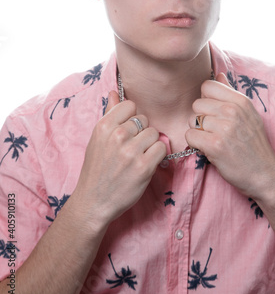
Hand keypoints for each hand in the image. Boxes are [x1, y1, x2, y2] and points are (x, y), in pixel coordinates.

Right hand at [72, 91, 165, 226]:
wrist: (93, 201)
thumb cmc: (96, 169)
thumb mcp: (97, 139)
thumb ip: (108, 114)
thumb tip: (114, 92)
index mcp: (104, 126)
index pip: (130, 105)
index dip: (131, 118)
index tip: (127, 131)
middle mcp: (117, 135)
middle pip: (144, 119)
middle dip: (141, 132)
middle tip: (130, 148)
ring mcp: (131, 151)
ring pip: (154, 133)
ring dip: (150, 144)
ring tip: (138, 157)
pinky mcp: (144, 167)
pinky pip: (162, 148)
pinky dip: (157, 156)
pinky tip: (146, 164)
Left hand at [185, 73, 274, 200]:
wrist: (266, 175)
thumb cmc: (254, 145)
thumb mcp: (248, 114)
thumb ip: (231, 93)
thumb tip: (218, 74)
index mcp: (241, 101)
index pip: (207, 86)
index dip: (206, 100)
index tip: (214, 113)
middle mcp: (232, 111)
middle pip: (196, 104)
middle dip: (201, 118)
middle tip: (215, 131)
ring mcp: (224, 128)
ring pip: (191, 120)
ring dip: (198, 132)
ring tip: (214, 140)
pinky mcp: (215, 145)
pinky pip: (190, 136)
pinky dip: (195, 144)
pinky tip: (209, 149)